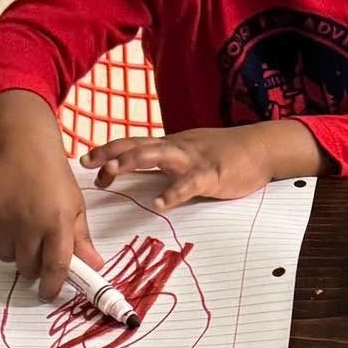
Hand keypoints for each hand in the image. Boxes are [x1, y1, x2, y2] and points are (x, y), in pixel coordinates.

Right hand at [0, 91, 101, 298]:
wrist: (23, 144)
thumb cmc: (53, 176)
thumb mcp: (75, 204)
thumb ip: (81, 237)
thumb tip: (95, 266)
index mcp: (57, 221)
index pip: (55, 268)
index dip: (51, 286)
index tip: (48, 293)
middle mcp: (29, 222)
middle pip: (27, 267)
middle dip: (32, 264)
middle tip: (35, 245)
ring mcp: (2, 217)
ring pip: (5, 256)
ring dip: (12, 248)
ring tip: (19, 225)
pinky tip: (1, 217)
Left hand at [83, 121, 322, 207]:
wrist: (261, 147)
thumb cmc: (225, 154)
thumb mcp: (190, 155)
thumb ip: (167, 164)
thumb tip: (142, 174)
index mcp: (170, 146)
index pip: (132, 143)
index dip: (107, 151)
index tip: (85, 161)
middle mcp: (176, 148)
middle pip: (137, 146)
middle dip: (110, 155)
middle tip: (88, 165)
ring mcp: (193, 160)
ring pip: (157, 156)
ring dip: (132, 162)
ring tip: (111, 173)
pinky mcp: (212, 174)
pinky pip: (190, 184)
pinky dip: (173, 193)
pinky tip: (160, 203)